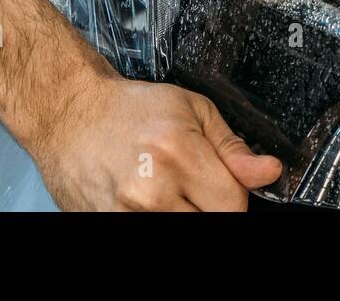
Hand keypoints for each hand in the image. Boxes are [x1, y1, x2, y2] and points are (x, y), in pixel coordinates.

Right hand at [33, 68, 283, 210]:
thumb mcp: (192, 109)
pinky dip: (157, 217)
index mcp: (179, 152)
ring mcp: (126, 214)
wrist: (70, 113)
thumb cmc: (130, 108)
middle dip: (210, 207)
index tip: (224, 185)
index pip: (234, 205)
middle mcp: (152, 189)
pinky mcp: (107, 226)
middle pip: (211, 223)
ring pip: (182, 230)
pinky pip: (149, 232)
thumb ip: (233, 147)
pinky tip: (148, 200)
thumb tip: (269, 172)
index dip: (234, 196)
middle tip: (193, 186)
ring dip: (184, 214)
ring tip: (169, 190)